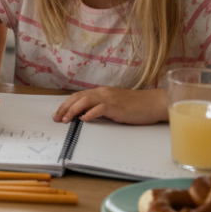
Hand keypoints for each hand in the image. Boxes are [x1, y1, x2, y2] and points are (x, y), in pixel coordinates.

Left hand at [52, 86, 166, 123]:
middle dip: (65, 107)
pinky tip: (84, 119)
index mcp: (101, 92)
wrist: (154, 103)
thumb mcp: (115, 105)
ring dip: (73, 110)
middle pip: (78, 97)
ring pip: (85, 100)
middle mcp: (103, 93)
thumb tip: (85, 116)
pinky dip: (90, 113)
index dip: (66, 104)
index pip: (79, 96)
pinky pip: (100, 108)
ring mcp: (110, 99)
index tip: (58, 114)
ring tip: (65, 119)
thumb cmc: (136, 106)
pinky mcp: (117, 107)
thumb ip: (101, 108)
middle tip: (56, 118)